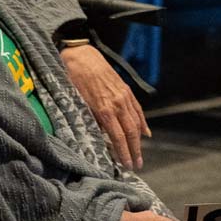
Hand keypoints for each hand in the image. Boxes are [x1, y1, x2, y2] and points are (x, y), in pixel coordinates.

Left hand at [61, 43, 149, 169]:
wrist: (81, 55)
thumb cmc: (74, 79)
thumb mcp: (77, 102)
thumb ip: (90, 119)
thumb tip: (98, 136)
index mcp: (104, 108)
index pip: (117, 136)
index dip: (123, 153)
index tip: (126, 165)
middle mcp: (117, 103)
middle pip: (130, 132)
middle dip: (134, 150)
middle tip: (137, 165)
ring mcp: (123, 95)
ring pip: (136, 121)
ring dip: (139, 140)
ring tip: (140, 154)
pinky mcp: (125, 89)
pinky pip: (137, 109)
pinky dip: (142, 122)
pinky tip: (145, 132)